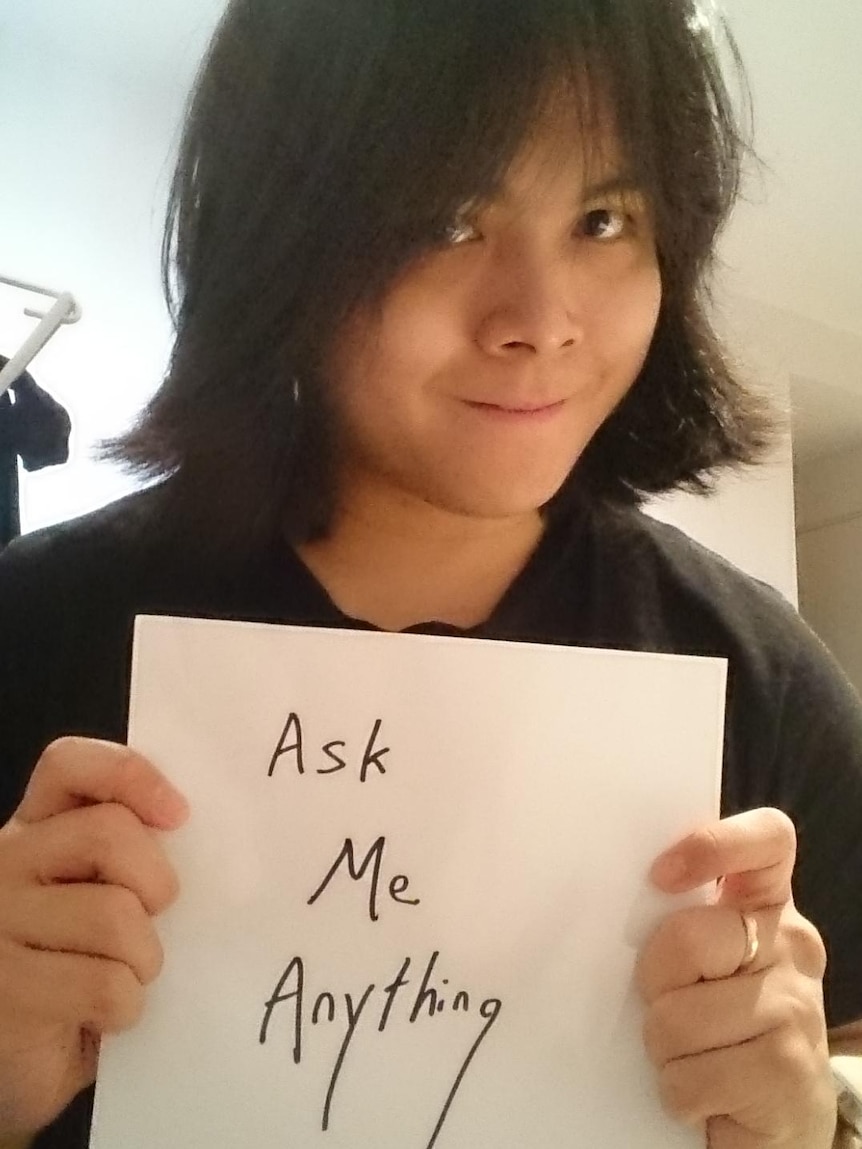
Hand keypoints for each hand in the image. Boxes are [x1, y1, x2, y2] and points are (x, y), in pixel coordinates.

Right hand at [0, 738, 188, 1137]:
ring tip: (133, 974)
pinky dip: (126, 1006)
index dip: (128, 774)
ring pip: (113, 915)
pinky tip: (110, 1014)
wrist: (24, 1060)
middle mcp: (7, 863)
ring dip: (145, 956)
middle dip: (157, 881)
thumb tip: (200, 832)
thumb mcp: (104, 891)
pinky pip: (102, 985)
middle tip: (160, 916)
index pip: (68, 765)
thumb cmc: (82, 962)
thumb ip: (131, 852)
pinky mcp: (6, 992)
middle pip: (108, 834)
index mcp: (37, 826)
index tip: (178, 815)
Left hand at [637, 808, 836, 1147]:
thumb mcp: (705, 963)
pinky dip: (678, 1093)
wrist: (780, 1119)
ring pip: (679, 1018)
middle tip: (666, 1005)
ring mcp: (797, 1008)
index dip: (714, 843)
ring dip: (663, 1049)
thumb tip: (598, 903)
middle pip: (689, 937)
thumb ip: (678, 925)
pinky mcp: (788, 1073)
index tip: (660, 875)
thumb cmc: (721, 1028)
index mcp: (765, 905)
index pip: (768, 840)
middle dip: (654, 981)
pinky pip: (691, 1078)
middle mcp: (790, 946)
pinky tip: (704, 1094)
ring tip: (689, 1056)